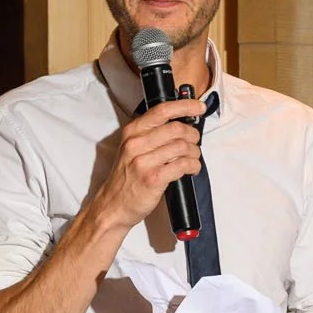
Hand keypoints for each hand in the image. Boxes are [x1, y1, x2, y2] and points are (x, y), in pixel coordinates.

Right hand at [88, 97, 203, 233]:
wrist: (113, 205)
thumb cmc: (126, 178)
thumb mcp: (131, 149)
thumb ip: (151, 135)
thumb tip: (180, 125)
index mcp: (132, 132)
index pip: (162, 110)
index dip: (185, 106)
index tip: (199, 107)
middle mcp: (136, 144)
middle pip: (176, 128)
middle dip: (192, 135)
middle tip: (195, 142)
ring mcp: (144, 162)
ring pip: (182, 146)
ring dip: (194, 152)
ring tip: (193, 159)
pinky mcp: (153, 179)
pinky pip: (182, 165)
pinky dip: (193, 166)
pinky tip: (191, 169)